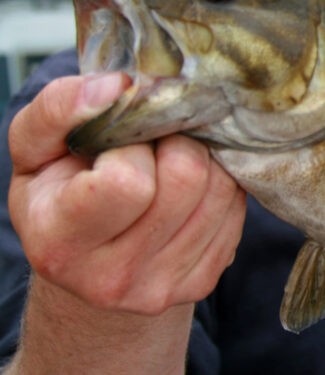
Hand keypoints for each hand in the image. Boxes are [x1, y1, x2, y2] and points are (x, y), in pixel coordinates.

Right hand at [8, 73, 246, 312]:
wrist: (85, 258)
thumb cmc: (60, 190)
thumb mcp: (36, 146)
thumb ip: (60, 109)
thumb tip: (118, 86)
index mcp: (60, 243)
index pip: (128, 181)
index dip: (129, 146)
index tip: (116, 144)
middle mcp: (111, 278)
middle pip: (187, 180)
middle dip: (176, 144)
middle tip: (153, 145)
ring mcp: (161, 287)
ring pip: (222, 191)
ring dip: (204, 160)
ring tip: (170, 161)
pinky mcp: (201, 283)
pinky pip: (238, 210)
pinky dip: (221, 185)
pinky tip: (190, 187)